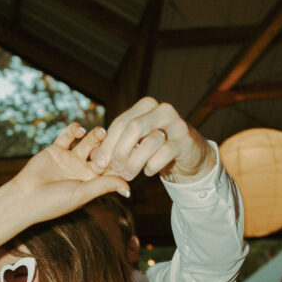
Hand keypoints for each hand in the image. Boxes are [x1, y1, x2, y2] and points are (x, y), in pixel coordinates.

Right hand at [12, 124, 130, 224]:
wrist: (24, 198)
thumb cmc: (54, 202)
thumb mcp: (82, 194)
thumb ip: (105, 186)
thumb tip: (129, 188)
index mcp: (91, 183)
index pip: (111, 169)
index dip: (122, 160)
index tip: (134, 151)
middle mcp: (82, 170)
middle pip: (102, 153)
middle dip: (110, 145)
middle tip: (118, 138)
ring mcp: (70, 159)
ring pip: (88, 142)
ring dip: (96, 135)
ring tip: (101, 132)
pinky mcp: (56, 149)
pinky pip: (68, 135)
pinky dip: (75, 129)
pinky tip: (79, 130)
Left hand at [89, 97, 213, 182]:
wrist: (189, 153)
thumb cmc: (157, 147)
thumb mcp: (136, 143)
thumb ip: (115, 145)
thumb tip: (93, 156)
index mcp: (146, 106)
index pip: (121, 122)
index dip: (107, 143)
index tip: (99, 163)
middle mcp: (161, 110)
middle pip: (133, 128)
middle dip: (119, 151)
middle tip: (112, 168)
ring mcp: (176, 124)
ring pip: (149, 142)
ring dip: (134, 162)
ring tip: (127, 175)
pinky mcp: (185, 140)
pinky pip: (164, 154)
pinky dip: (152, 165)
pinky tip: (147, 171)